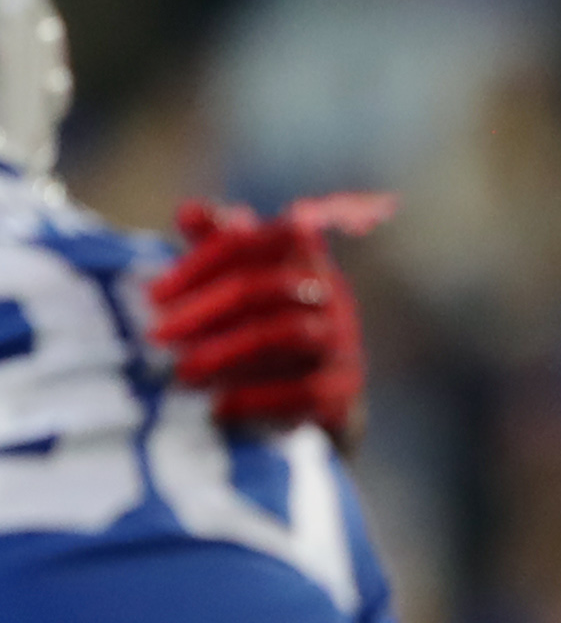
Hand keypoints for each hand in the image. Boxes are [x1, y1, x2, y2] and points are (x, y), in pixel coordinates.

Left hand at [146, 193, 393, 437]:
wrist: (321, 395)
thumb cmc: (266, 322)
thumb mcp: (242, 277)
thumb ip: (217, 243)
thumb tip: (190, 212)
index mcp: (302, 254)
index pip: (247, 242)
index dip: (197, 264)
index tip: (154, 295)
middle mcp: (330, 292)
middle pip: (264, 288)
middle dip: (204, 310)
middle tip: (159, 335)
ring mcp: (343, 340)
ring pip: (287, 334)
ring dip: (227, 352)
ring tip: (183, 373)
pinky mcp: (345, 389)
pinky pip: (305, 390)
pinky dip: (258, 399)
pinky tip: (218, 410)